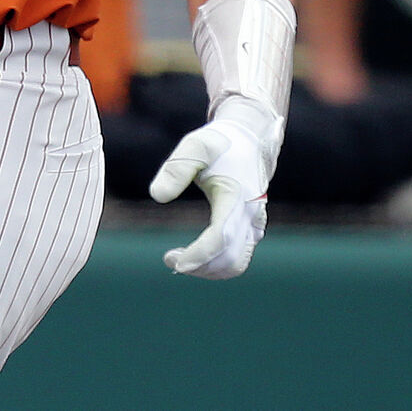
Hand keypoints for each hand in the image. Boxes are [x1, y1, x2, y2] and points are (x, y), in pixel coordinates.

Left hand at [149, 95, 282, 278]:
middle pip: (230, 258)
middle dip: (199, 266)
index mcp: (237, 197)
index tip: (175, 262)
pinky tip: (193, 256)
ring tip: (176, 259)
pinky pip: (239, 257)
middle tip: (169, 259)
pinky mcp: (253, 229)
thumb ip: (175, 169)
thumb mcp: (195, 147)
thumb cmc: (219, 144)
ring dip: (208, 269)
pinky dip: (217, 264)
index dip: (199, 254)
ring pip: (237, 263)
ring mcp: (255, 225)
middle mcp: (251, 216)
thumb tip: (157, 196)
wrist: (250, 142)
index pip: (221, 236)